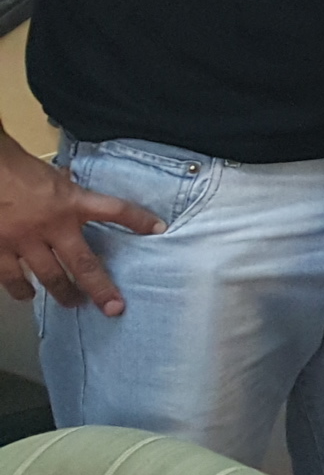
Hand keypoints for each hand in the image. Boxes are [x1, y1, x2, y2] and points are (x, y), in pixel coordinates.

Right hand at [0, 141, 161, 314]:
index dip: (138, 219)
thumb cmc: (17, 168)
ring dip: (61, 293)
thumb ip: (65, 188)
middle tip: (112, 307)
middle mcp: (52, 226)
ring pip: (48, 277)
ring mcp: (24, 241)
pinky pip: (10, 278)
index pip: (114, 210)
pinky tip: (24, 294)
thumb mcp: (51, 175)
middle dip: (100, 289)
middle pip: (83, 264)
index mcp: (70, 202)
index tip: (158, 228)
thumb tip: (72, 182)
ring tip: (71, 301)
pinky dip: (18, 288)